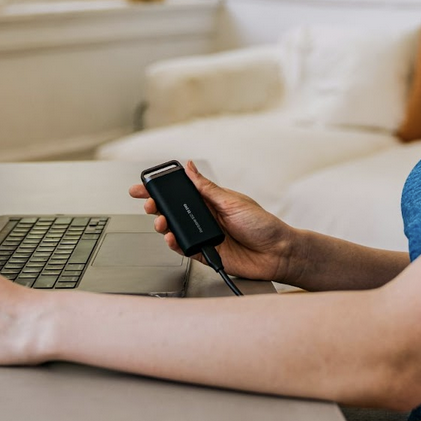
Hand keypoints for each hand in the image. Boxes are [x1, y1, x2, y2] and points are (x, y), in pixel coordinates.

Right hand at [128, 160, 296, 282]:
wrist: (277, 253)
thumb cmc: (262, 224)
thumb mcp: (232, 201)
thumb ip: (207, 187)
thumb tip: (190, 167)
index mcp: (211, 201)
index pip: (181, 192)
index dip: (161, 190)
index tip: (143, 186)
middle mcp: (206, 218)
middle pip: (173, 212)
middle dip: (157, 207)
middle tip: (149, 205)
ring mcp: (204, 236)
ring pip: (175, 231)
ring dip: (164, 226)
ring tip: (162, 223)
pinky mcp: (206, 254)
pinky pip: (185, 249)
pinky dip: (175, 245)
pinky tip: (172, 239)